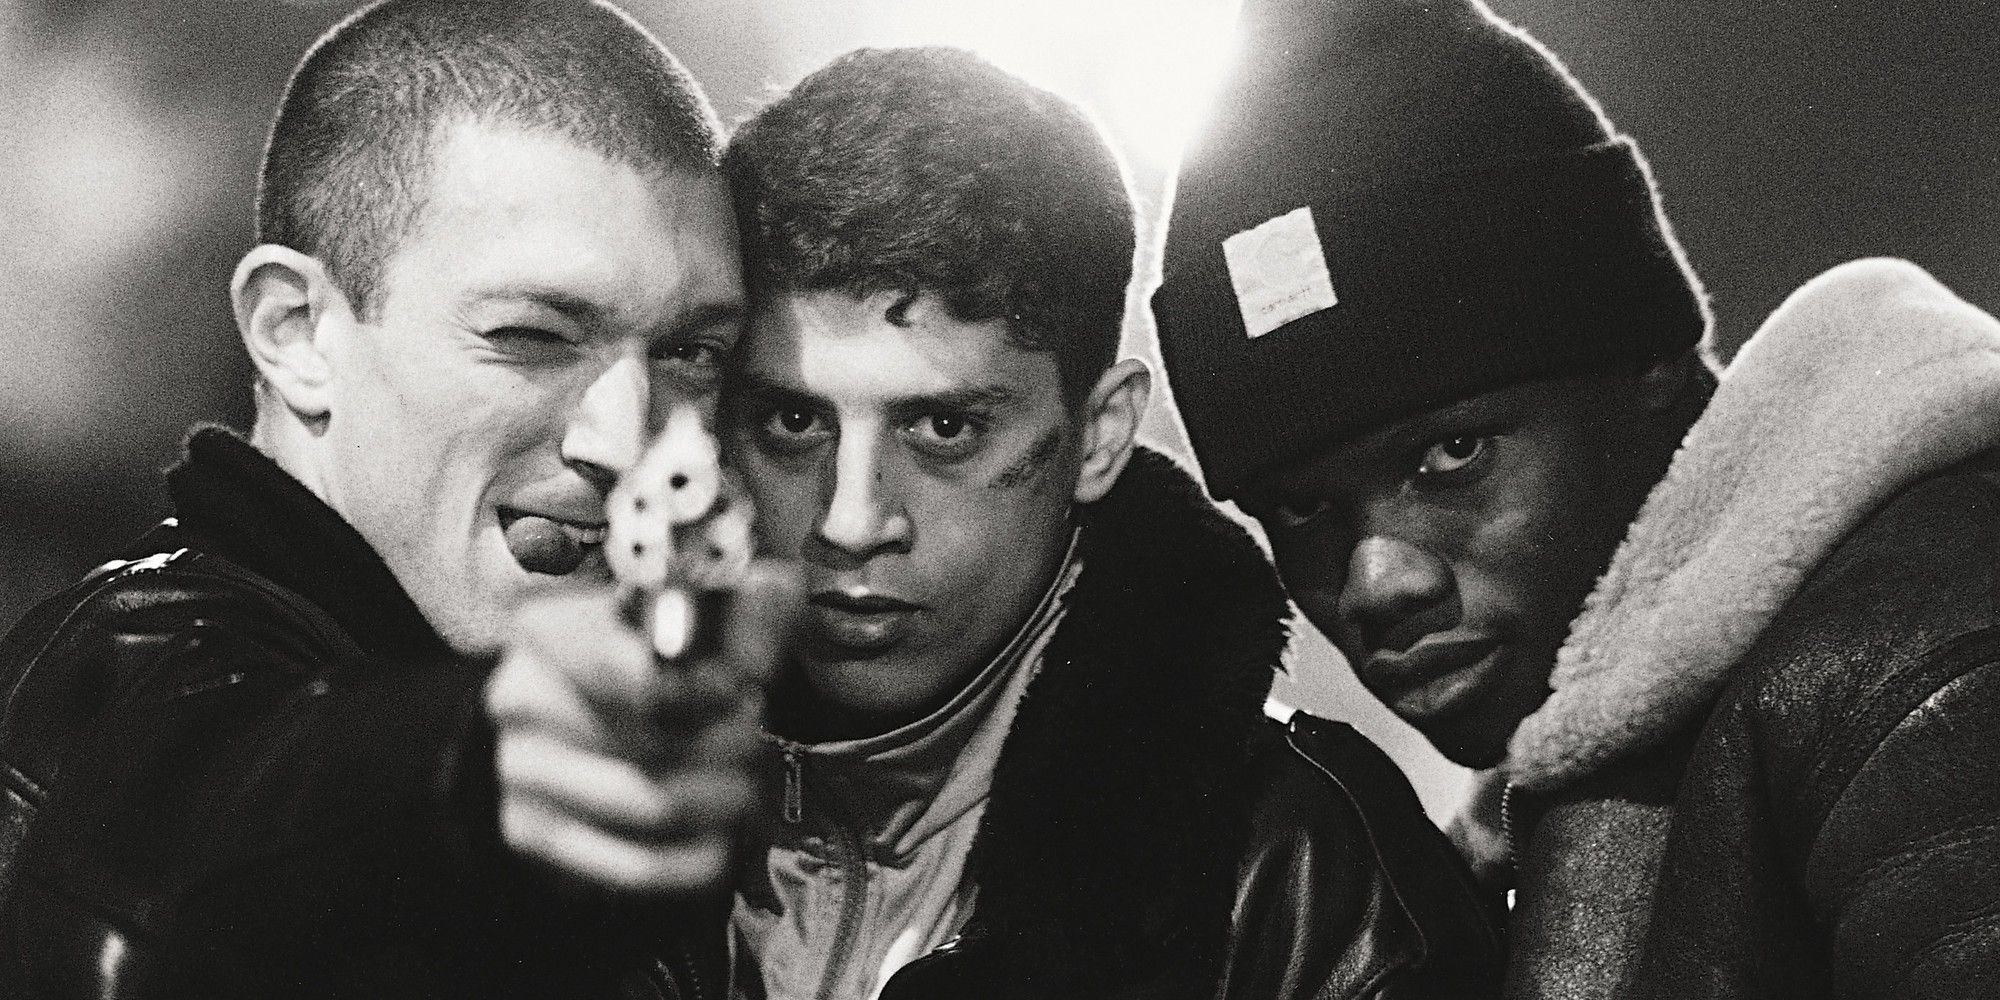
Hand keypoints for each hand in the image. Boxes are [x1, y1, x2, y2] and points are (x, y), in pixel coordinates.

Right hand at [485, 560, 798, 894]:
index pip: (639, 672)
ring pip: (653, 806)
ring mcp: (520, 768)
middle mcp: (522, 695)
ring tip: (739, 784)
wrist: (570, 716)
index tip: (739, 693)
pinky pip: (635, 865)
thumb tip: (754, 663)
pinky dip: (696, 857)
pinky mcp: (530, 832)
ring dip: (720, 800)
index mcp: (554, 628)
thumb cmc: (650, 657)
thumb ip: (748, 617)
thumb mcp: (707, 613)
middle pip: (655, 743)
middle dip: (727, 746)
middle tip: (751, 739)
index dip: (707, 691)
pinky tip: (716, 837)